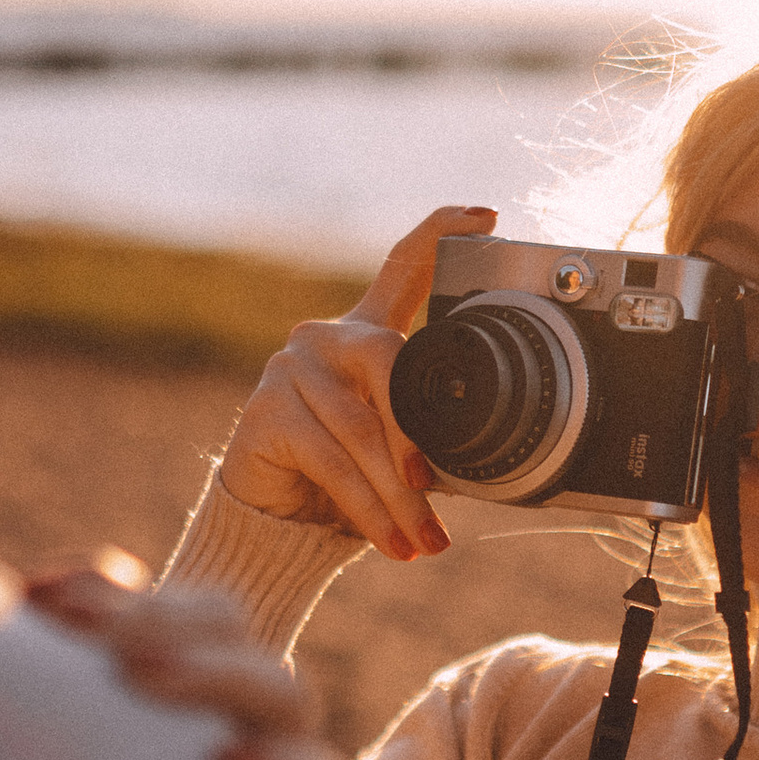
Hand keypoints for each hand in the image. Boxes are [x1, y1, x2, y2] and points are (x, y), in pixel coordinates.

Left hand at [25, 557, 361, 759]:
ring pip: (285, 695)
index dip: (120, 595)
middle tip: (85, 628)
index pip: (186, 613)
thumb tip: (25, 616)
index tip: (36, 597)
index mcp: (201, 699)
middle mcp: (253, 727)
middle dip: (158, 618)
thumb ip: (72, 716)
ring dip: (212, 674)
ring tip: (139, 677)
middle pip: (233, 633)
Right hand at [216, 204, 497, 561]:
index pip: (401, 269)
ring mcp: (291, 367)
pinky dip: (368, 509)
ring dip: (399, 497)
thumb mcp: (400, 456)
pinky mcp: (266, 409)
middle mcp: (326, 338)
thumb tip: (492, 467)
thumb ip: (433, 440)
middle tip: (439, 495)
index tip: (486, 216)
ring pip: (362, 430)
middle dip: (419, 441)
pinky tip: (390, 542)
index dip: (441, 235)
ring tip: (424, 543)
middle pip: (390, 365)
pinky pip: (332, 461)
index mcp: (366, 336)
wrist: (276, 525)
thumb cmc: (346, 483)